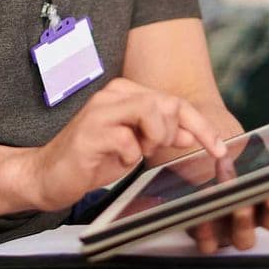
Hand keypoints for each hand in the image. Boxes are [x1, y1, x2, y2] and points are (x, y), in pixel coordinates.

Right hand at [14, 78, 226, 212]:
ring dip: (152, 139)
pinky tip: (114, 160)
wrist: (49, 174)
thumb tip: (196, 134)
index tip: (219, 149)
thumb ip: (163, 134)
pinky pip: (128, 141)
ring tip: (134, 152)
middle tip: (153, 149)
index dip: (201, 125)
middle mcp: (112, 95)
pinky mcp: (90, 131)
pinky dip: (129, 157)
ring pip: (150, 112)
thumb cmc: (93, 159)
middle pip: (167, 103)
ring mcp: (100, 111)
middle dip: (173, 134)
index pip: (174, 101)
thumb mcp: (136, 145)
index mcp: (124, 93)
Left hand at [187, 86, 268, 252]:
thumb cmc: (246, 149)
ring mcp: (236, 223)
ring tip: (236, 203)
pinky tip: (205, 224)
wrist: (201, 148)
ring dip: (243, 222)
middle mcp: (261, 211)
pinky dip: (209, 236)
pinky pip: (211, 242)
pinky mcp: (209, 228)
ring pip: (245, 237)